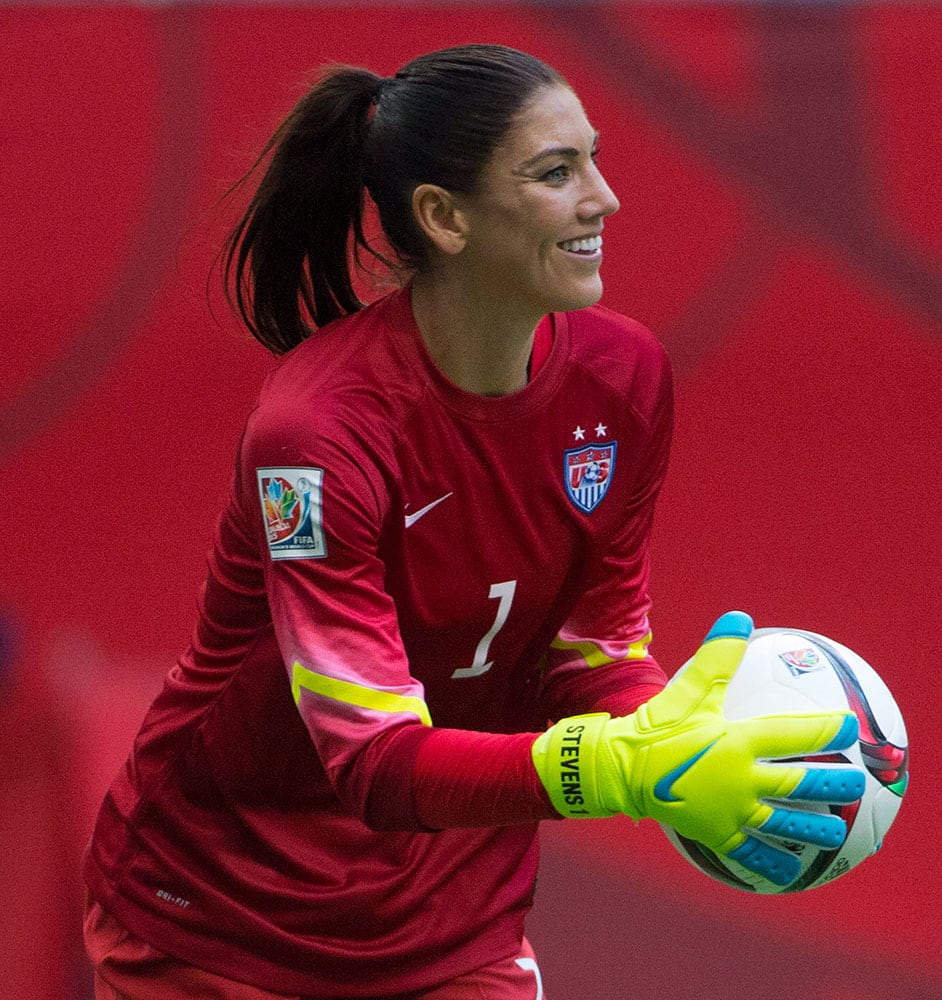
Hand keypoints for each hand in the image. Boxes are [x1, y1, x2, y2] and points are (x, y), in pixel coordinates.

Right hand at [531, 611, 864, 884]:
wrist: (620, 768)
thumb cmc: (658, 725)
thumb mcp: (688, 689)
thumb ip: (717, 655)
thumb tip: (739, 615)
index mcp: (737, 741)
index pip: (792, 733)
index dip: (824, 730)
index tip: (848, 727)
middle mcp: (741, 779)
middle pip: (798, 784)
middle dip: (831, 784)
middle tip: (856, 785)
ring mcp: (730, 810)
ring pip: (783, 822)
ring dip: (813, 827)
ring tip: (837, 832)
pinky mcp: (716, 833)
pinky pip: (750, 852)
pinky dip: (772, 862)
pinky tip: (790, 870)